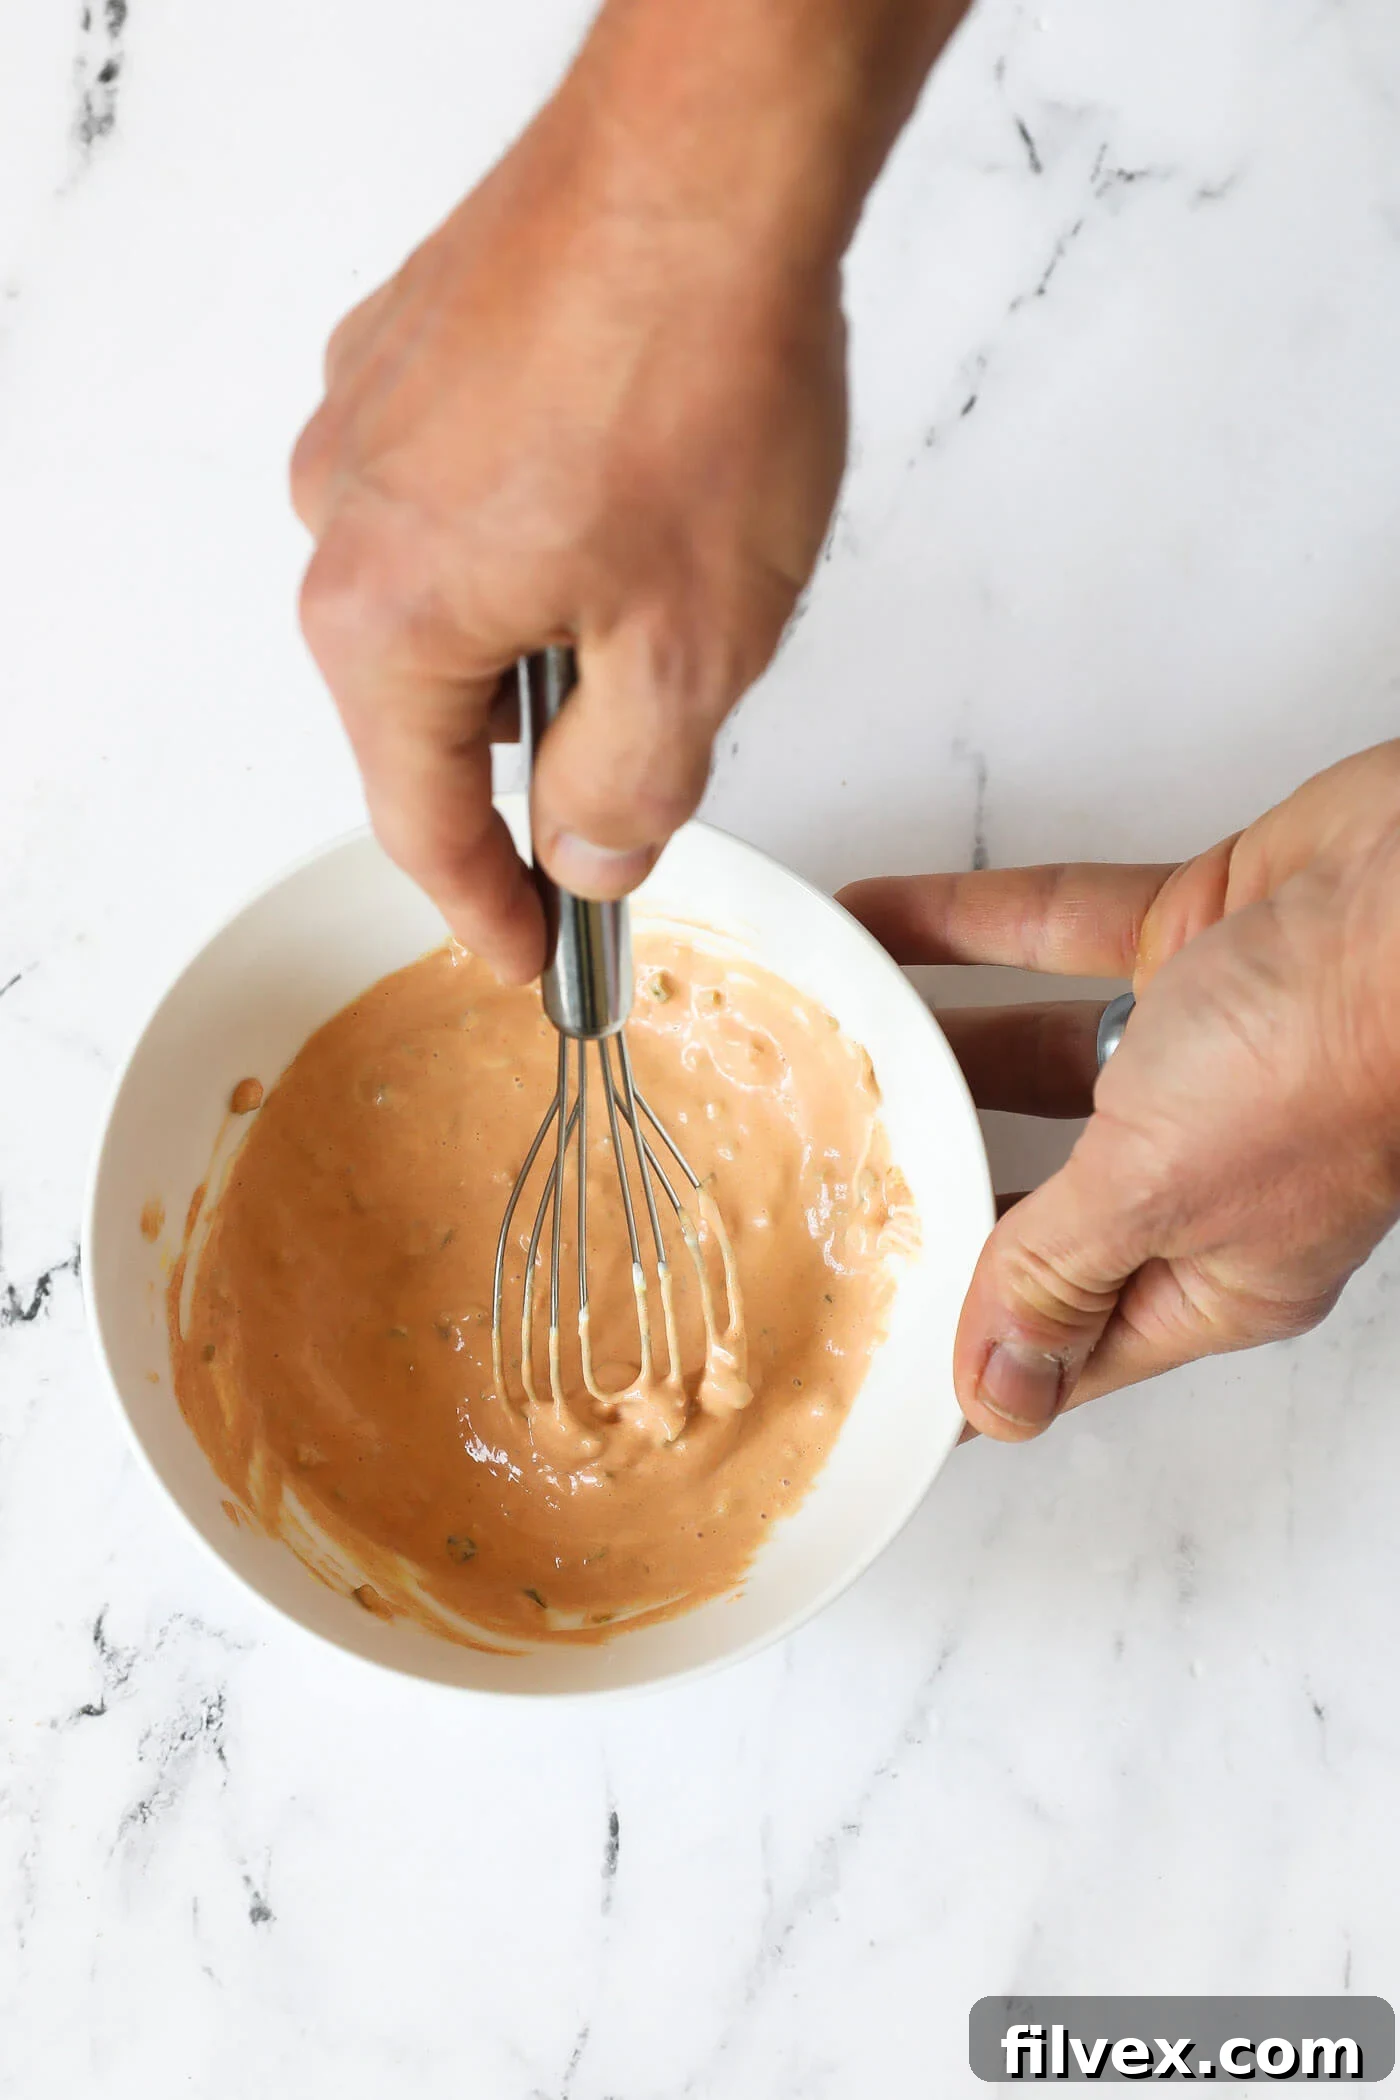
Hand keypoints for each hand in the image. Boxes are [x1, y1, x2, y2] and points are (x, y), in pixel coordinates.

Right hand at [291, 62, 848, 980]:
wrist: (708, 154)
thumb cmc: (697, 377)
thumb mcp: (691, 651)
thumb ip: (626, 790)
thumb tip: (584, 849)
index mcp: (384, 619)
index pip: (421, 823)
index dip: (486, 912)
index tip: (531, 959)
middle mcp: (340, 520)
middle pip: (427, 711)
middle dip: (533, 760)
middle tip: (633, 777)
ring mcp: (366, 424)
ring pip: (447, 602)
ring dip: (540, 637)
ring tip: (653, 599)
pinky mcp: (409, 353)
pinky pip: (458, 498)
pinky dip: (529, 538)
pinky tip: (619, 503)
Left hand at [840, 742, 1399, 1439]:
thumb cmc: (1335, 1056)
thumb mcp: (1159, 1197)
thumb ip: (1057, 1280)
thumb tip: (997, 1398)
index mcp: (1222, 1272)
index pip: (1070, 1342)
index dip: (978, 1351)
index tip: (877, 1350)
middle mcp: (1215, 1169)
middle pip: (1044, 1200)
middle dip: (940, 1193)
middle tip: (828, 1193)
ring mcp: (1208, 1048)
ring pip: (1039, 1060)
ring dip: (940, 1052)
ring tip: (837, 1052)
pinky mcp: (1195, 939)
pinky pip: (1053, 938)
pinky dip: (961, 928)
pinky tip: (876, 921)